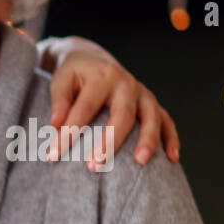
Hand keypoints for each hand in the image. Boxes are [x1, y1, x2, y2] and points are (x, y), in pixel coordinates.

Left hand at [46, 42, 178, 168]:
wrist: (92, 57)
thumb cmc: (74, 74)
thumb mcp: (61, 80)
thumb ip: (59, 101)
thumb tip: (55, 125)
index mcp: (102, 76)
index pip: (85, 108)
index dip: (69, 133)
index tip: (52, 156)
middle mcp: (127, 84)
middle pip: (123, 115)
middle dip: (109, 142)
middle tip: (94, 166)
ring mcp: (143, 94)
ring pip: (152, 117)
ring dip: (147, 140)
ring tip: (139, 163)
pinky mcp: (151, 104)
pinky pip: (166, 121)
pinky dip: (171, 139)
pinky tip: (171, 159)